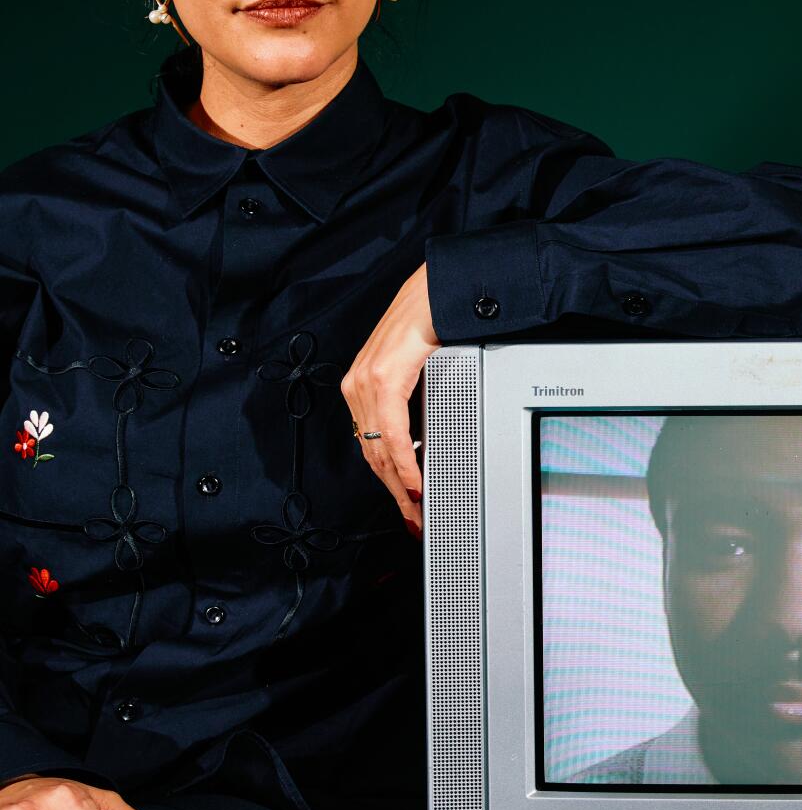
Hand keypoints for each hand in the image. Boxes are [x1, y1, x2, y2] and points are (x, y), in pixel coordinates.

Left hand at [340, 262, 439, 532]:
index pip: (370, 446)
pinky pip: (393, 432)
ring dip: (400, 485)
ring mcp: (367, 382)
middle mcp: (357, 386)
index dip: (386, 481)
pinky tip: (415, 480)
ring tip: (416, 509)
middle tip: (412, 519)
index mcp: (361, 385)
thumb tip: (420, 440)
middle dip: (394, 493)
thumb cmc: (428, 321)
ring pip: (380, 449)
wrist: (436, 290)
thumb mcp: (413, 370)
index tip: (404, 505)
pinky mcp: (383, 378)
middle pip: (373, 455)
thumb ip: (409, 402)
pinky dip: (405, 461)